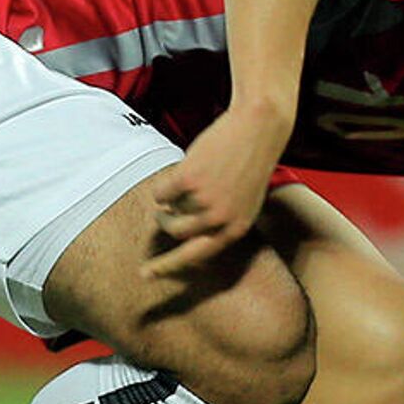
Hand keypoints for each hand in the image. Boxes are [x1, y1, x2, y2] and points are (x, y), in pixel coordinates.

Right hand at [148, 103, 291, 276]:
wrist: (258, 128)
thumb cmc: (249, 164)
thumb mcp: (243, 203)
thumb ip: (220, 222)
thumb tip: (183, 233)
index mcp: (235, 229)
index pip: (195, 257)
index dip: (167, 267)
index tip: (145, 274)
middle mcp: (220, 220)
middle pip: (176, 232)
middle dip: (165, 223)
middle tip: (163, 215)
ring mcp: (204, 200)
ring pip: (168, 211)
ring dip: (168, 202)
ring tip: (182, 185)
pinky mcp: (188, 179)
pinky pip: (161, 192)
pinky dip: (165, 184)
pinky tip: (183, 171)